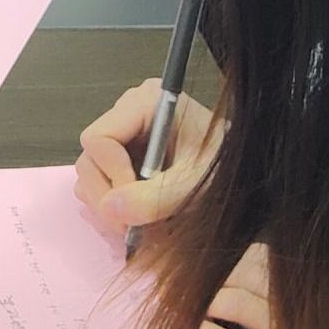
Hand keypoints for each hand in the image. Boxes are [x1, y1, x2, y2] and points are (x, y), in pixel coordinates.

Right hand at [73, 78, 221, 238]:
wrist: (238, 174)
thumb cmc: (222, 168)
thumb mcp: (194, 184)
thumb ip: (156, 198)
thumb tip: (110, 208)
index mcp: (146, 103)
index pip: (99, 139)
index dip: (113, 174)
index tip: (136, 202)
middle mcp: (127, 113)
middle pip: (90, 158)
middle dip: (108, 195)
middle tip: (132, 225)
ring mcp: (122, 135)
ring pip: (90, 173)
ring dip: (108, 204)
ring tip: (138, 221)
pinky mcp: (121, 156)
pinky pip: (98, 181)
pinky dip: (111, 204)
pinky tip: (138, 211)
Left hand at [197, 245, 328, 328]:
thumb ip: (326, 281)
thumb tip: (277, 270)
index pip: (264, 255)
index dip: (231, 256)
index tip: (208, 258)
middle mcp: (312, 296)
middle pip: (245, 275)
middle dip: (210, 274)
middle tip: (178, 275)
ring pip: (239, 306)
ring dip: (208, 301)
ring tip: (184, 302)